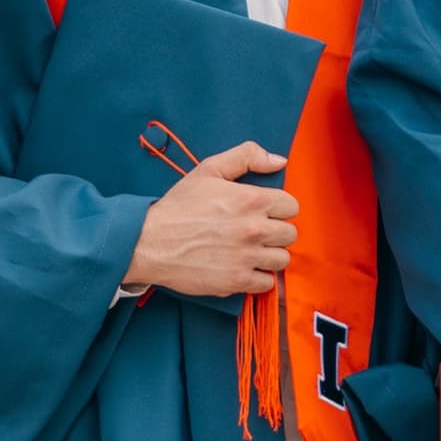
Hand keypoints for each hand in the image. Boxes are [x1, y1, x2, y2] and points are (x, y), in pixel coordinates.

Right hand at [130, 140, 297, 298]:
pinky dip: (257, 277)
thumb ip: (247, 157)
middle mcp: (254, 229)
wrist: (149, 241)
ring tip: (251, 250)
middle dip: (276, 231)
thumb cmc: (178, 206)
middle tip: (256, 231)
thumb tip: (279, 161)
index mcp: (251, 199)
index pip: (292, 206)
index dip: (279, 208)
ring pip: (282, 259)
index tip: (264, 212)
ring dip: (270, 255)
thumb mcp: (209, 169)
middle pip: (290, 234)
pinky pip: (266, 283)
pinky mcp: (236, 281)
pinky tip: (243, 267)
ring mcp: (246, 257)